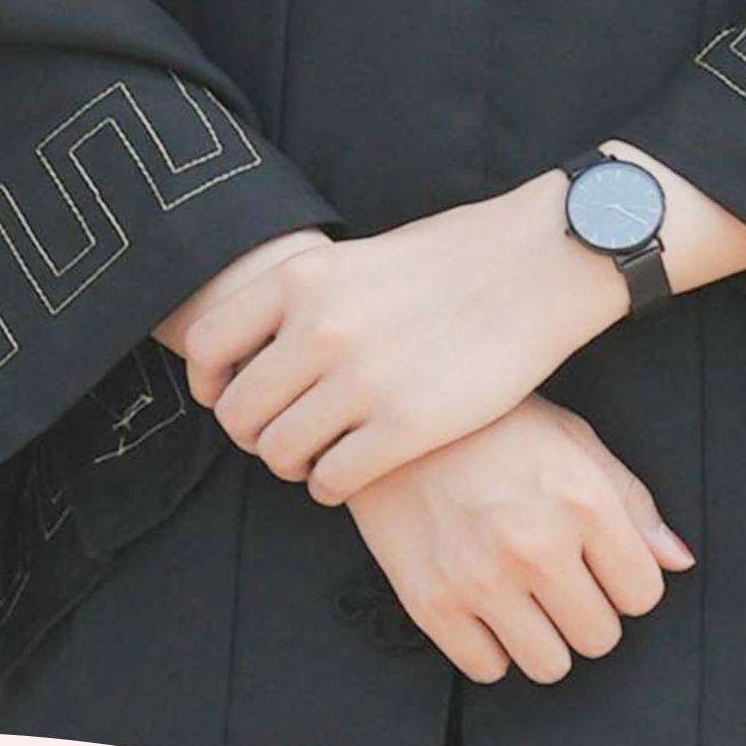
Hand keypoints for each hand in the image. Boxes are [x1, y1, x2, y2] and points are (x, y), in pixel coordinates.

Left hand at [156, 181, 620, 500]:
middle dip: (254, 435)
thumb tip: (253, 353)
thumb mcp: (356, 259)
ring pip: (280, 453)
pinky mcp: (407, 425)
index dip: (211, 384)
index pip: (206, 346)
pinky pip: (332, 480)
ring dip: (293, 465)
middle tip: (283, 438)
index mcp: (301, 279)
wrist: (538, 264)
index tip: (230, 397)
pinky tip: (351, 473)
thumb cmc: (451, 261)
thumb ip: (302, 301)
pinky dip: (331, 486)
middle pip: (239, 412)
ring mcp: (362, 379)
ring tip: (318, 458)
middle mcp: (320, 328)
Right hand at [347, 402, 692, 686]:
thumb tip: (677, 562)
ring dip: (544, 640)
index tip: (600, 567)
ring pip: (550, 665)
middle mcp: (537, 544)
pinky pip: (487, 668)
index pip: (642, 594)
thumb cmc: (491, 425)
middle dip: (587, 614)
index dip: (626, 583)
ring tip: (525, 601)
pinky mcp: (431, 602)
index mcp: (584, 500)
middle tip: (560, 584)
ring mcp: (482, 577)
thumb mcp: (574, 441)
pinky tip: (485, 609)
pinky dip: (491, 649)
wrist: (391, 420)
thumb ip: (632, 503)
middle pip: (599, 637)